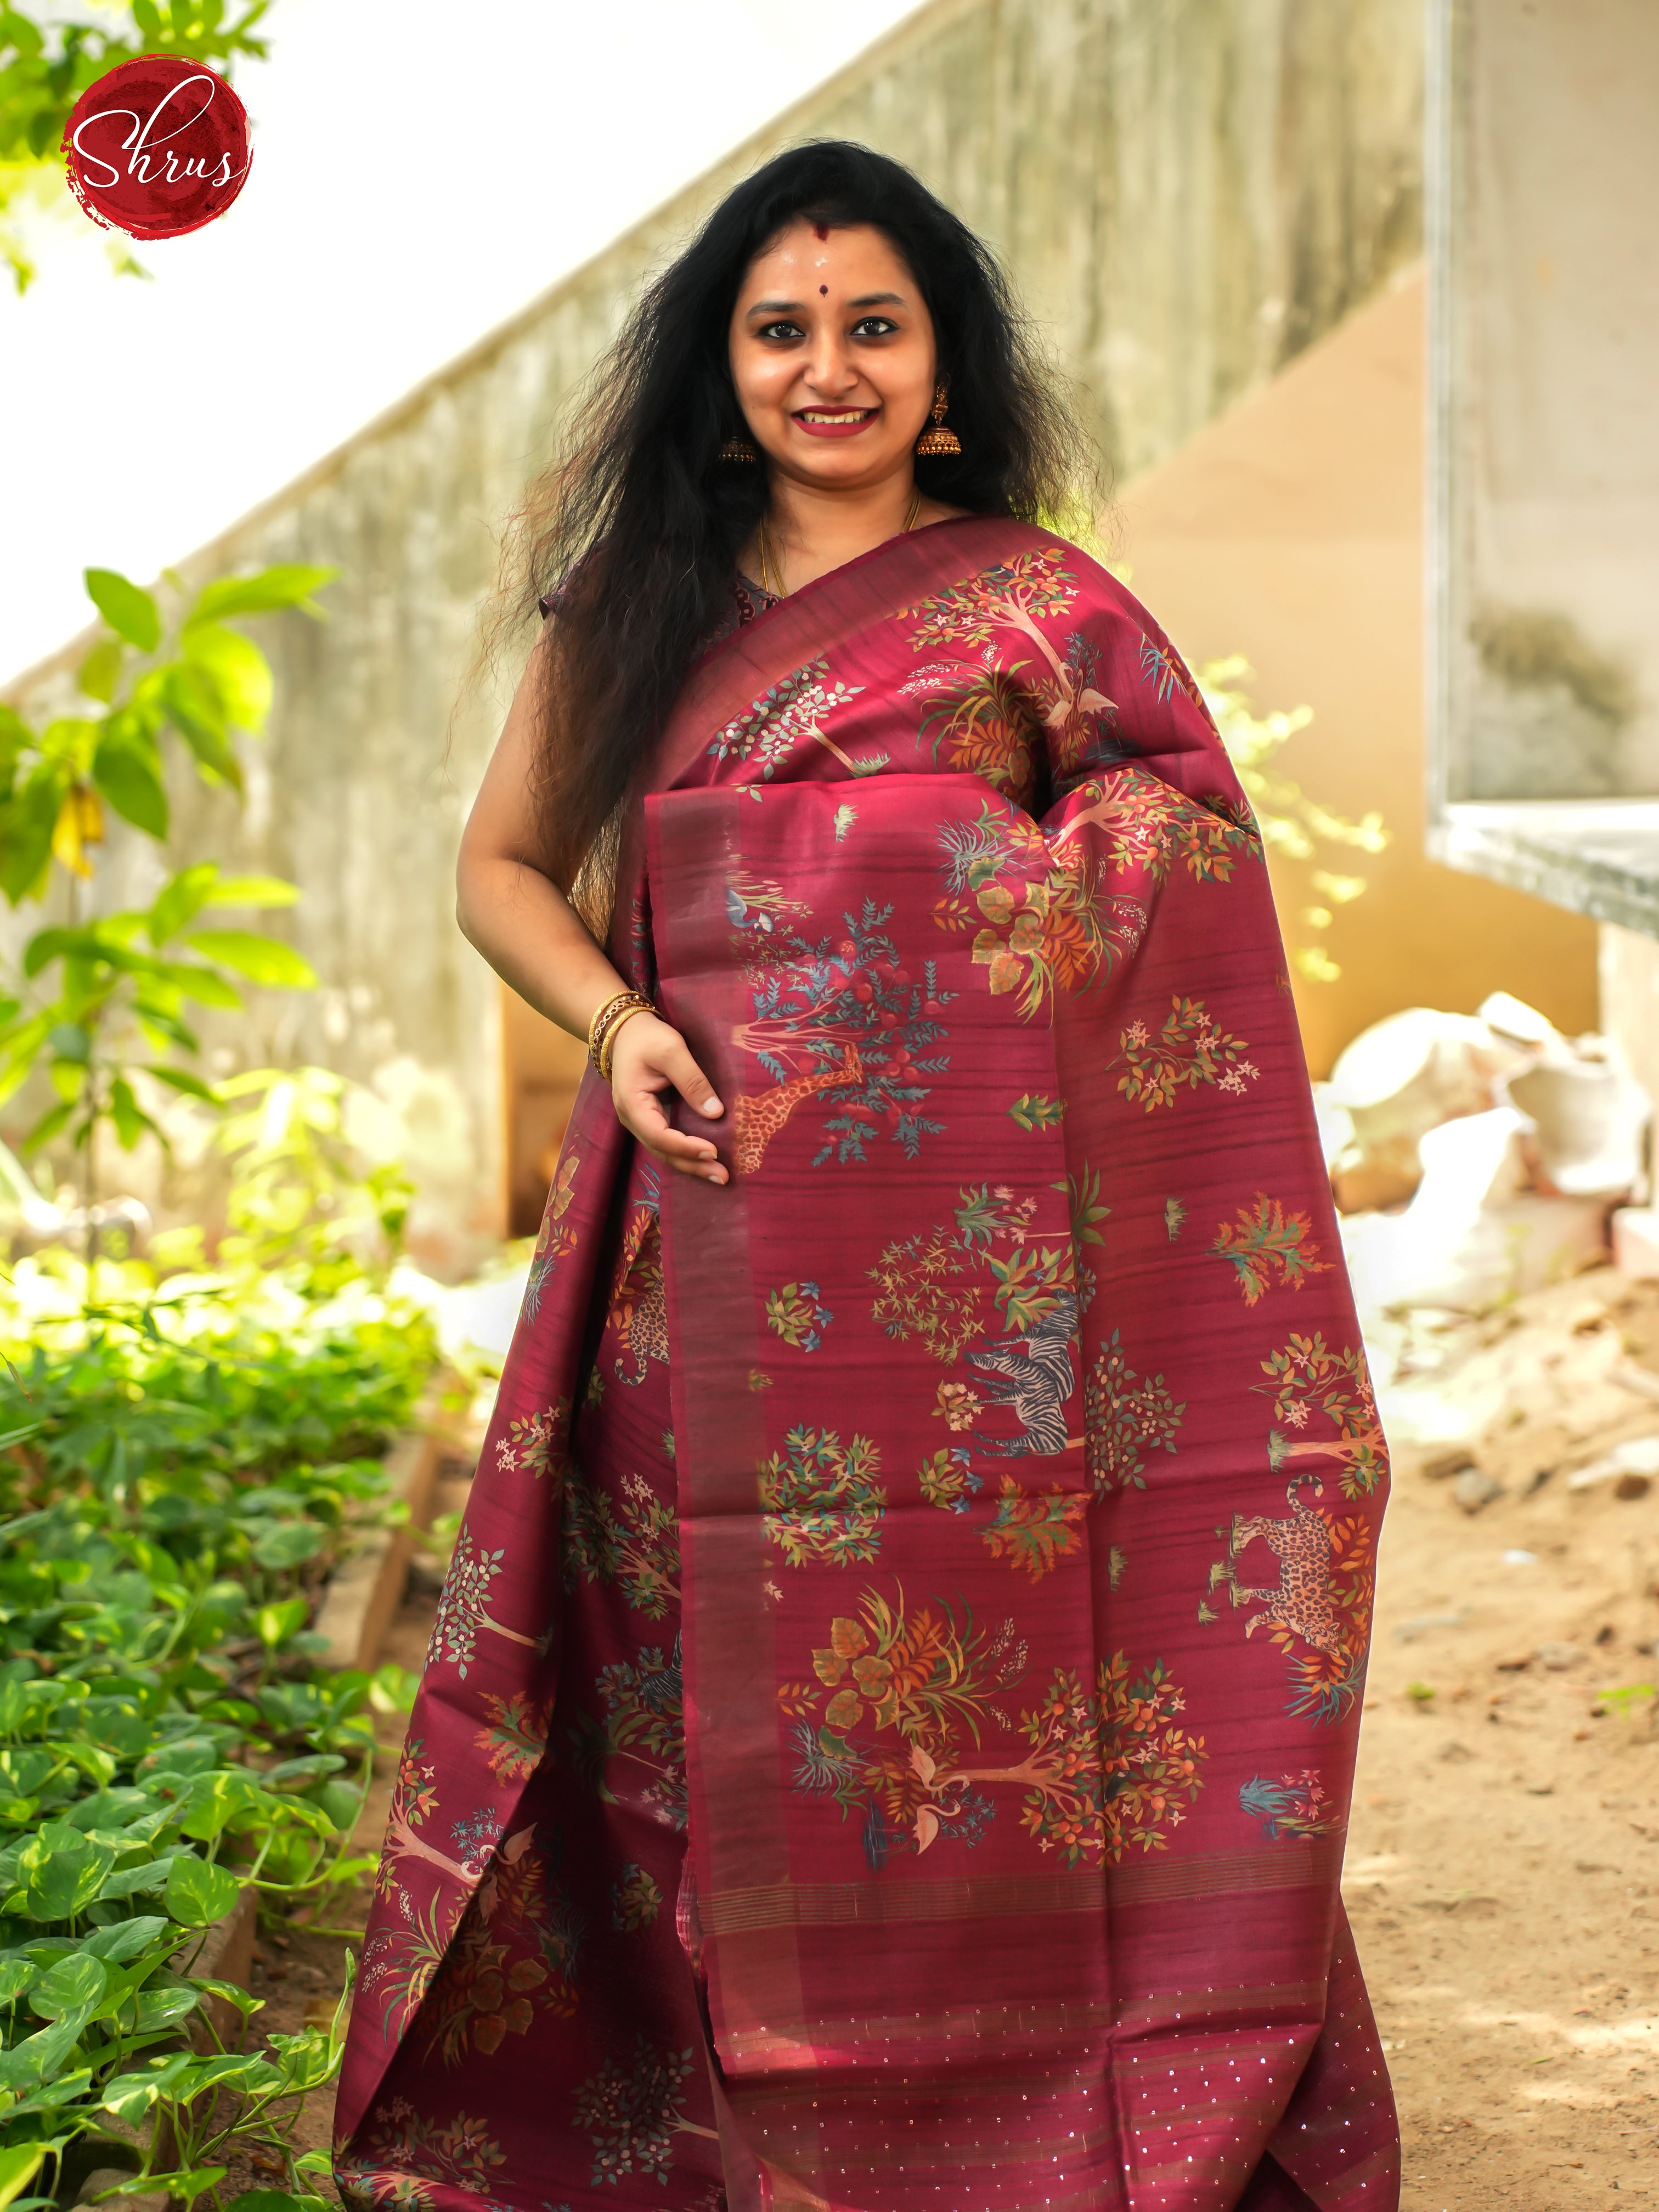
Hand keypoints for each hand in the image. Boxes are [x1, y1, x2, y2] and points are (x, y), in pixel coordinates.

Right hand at [609, 1013, 727, 1184]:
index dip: (686, 1147)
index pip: (659, 1135)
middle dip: (693, 1165)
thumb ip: (693, 1080)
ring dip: (692, 1164)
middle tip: (723, 1176)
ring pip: (665, 1151)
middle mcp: (633, 1118)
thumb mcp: (672, 1050)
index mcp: (632, 1103)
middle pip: (662, 1151)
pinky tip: (706, 1160)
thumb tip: (716, 1112)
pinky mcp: (651, 1119)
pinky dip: (687, 1153)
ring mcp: (640, 1121)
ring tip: (720, 1175)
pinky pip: (668, 1142)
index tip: (713, 1150)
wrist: (626, 1032)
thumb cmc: (648, 1038)